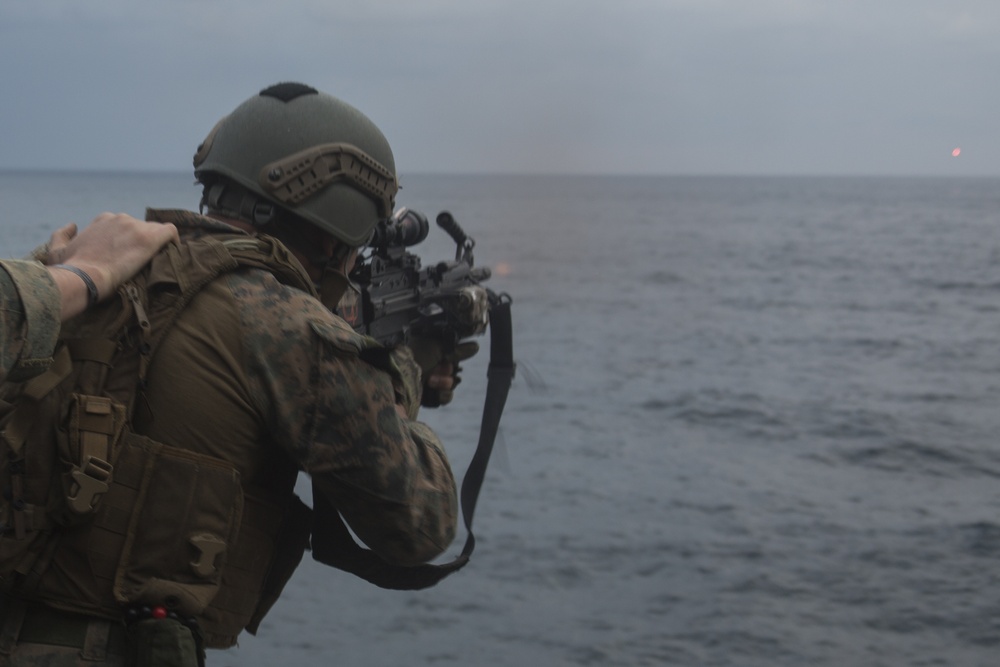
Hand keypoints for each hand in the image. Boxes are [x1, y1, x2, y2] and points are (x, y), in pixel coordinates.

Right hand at [45, 213, 178, 319]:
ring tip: (157, 264)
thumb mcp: (56, 250)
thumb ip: (62, 235)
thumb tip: (72, 225)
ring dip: (158, 245)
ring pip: (156, 231)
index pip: (123, 225)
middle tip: (142, 264)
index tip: (127, 255)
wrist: (83, 278)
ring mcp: (135, 227)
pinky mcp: (149, 238)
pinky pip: (170, 232)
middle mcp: (120, 219)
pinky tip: (172, 255)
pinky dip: (173, 242)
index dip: (128, 240)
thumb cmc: (69, 269)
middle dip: (143, 243)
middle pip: (142, 228)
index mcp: (103, 220)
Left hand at [409, 339, 479, 406]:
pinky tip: (430, 390)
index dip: (454, 357)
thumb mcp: (436, 348)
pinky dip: (440, 395)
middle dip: (447, 371)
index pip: (454, 355)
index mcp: (431, 351)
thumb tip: (476, 346)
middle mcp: (431, 366)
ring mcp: (430, 381)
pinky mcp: (428, 396)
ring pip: (452, 385)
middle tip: (437, 369)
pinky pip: (446, 397)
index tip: (448, 357)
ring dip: (443, 383)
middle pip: (454, 370)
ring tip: (430, 381)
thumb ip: (457, 349)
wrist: (398, 380)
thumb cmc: (413, 359)